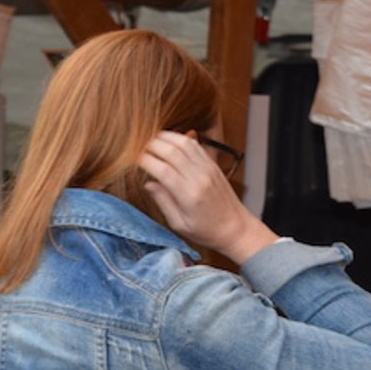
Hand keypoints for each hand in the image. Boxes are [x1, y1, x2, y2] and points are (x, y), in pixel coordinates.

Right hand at [137, 131, 277, 264]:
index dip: (143, 160)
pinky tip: (169, 142)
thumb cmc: (208, 231)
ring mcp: (208, 169)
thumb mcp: (180, 224)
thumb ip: (163, 202)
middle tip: (138, 149)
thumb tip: (148, 184)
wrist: (237, 229)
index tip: (133, 161)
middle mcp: (199, 177)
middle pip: (171, 151)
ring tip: (151, 142)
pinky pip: (195, 145)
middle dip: (150, 146)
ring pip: (183, 142)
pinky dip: (180, 139)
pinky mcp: (214, 165)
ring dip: (164, 138)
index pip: (161, 169)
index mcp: (189, 194)